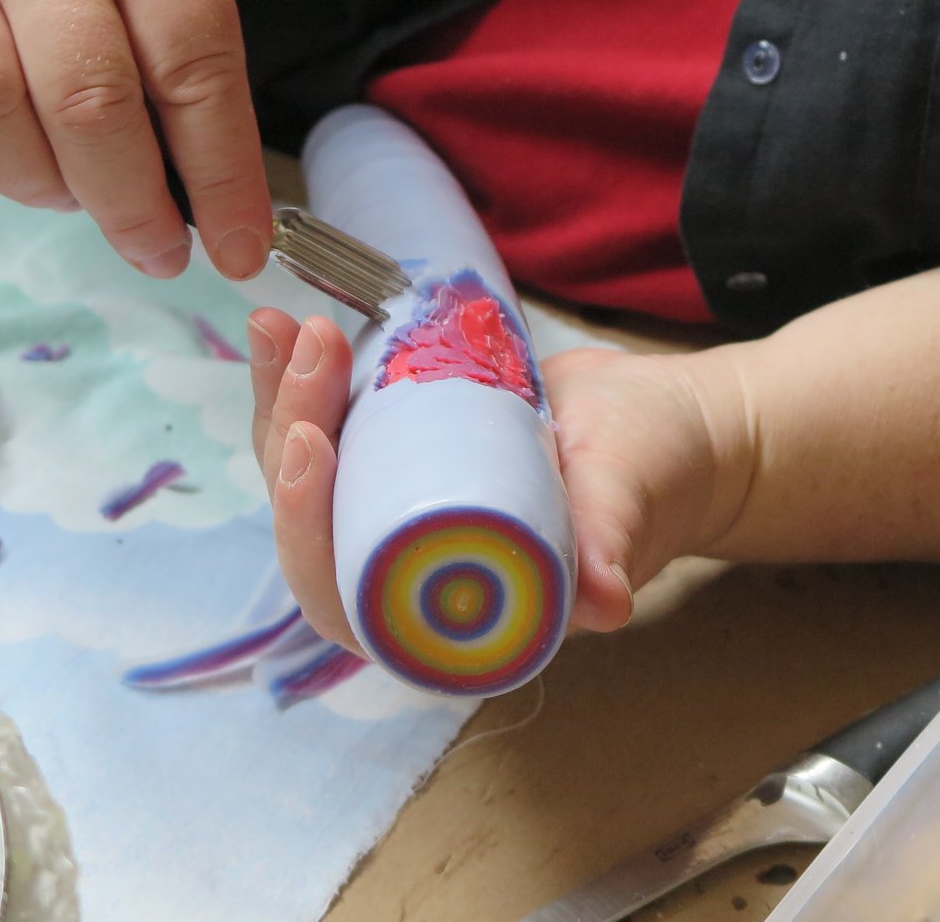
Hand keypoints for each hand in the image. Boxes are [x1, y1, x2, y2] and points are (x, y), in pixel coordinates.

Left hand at [246, 308, 754, 652]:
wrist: (663, 427)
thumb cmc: (652, 474)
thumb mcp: (628, 500)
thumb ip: (610, 546)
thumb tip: (607, 602)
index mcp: (445, 616)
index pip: (344, 596)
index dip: (309, 531)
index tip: (313, 441)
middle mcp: (405, 572)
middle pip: (311, 521)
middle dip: (290, 432)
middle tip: (306, 346)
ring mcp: (394, 511)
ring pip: (307, 469)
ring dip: (282, 396)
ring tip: (276, 324)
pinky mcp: (394, 459)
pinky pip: (331, 427)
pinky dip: (302, 379)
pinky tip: (283, 326)